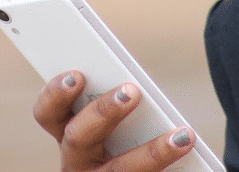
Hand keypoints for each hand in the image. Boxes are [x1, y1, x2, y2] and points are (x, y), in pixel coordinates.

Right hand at [33, 70, 195, 170]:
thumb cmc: (127, 141)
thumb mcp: (113, 124)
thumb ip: (115, 104)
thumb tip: (137, 85)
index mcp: (69, 135)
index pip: (48, 113)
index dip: (56, 94)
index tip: (78, 74)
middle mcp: (76, 163)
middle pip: (78, 137)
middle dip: (103, 112)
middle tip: (132, 91)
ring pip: (120, 169)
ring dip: (153, 152)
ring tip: (184, 136)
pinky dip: (170, 168)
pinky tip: (190, 152)